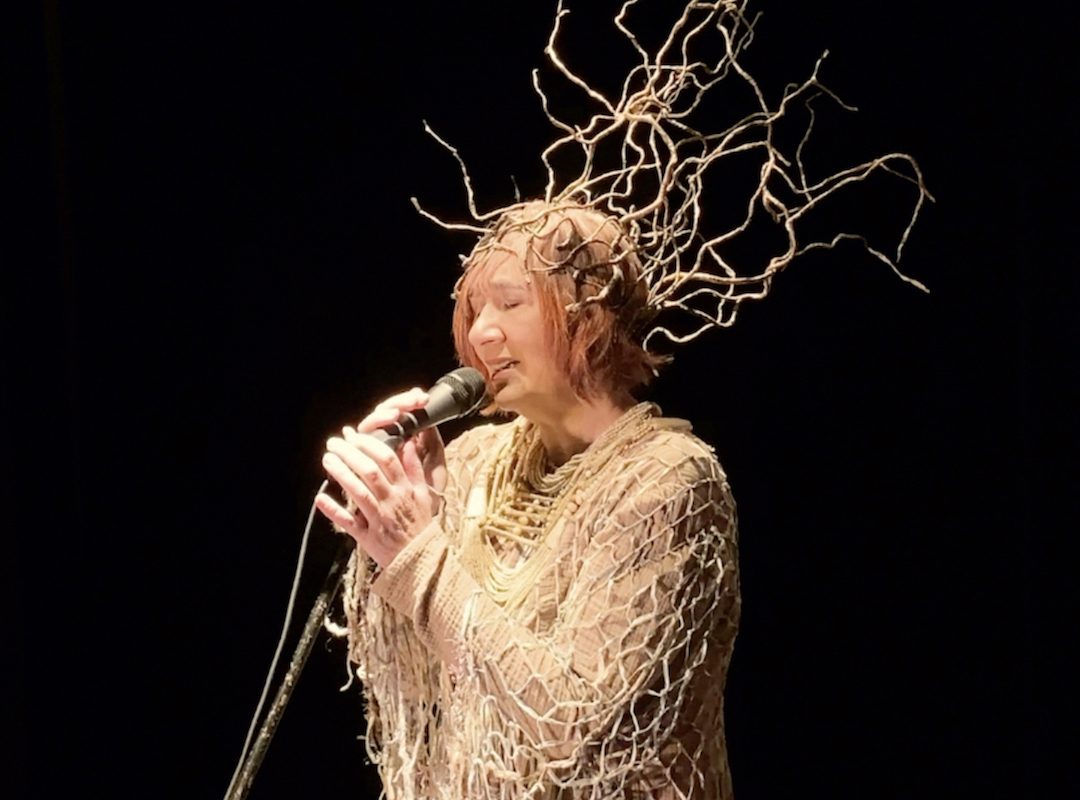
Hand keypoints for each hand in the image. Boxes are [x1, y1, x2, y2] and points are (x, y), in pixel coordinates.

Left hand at [315, 388, 446, 568]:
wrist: (421, 561)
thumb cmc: (420, 525)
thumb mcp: (424, 495)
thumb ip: (415, 468)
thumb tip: (409, 443)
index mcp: (405, 490)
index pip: (387, 460)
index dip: (369, 444)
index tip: (354, 435)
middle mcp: (392, 502)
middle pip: (369, 472)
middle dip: (350, 453)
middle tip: (334, 442)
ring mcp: (378, 520)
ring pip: (358, 492)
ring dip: (341, 474)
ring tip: (327, 459)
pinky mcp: (366, 537)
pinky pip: (348, 523)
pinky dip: (333, 510)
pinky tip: (320, 497)